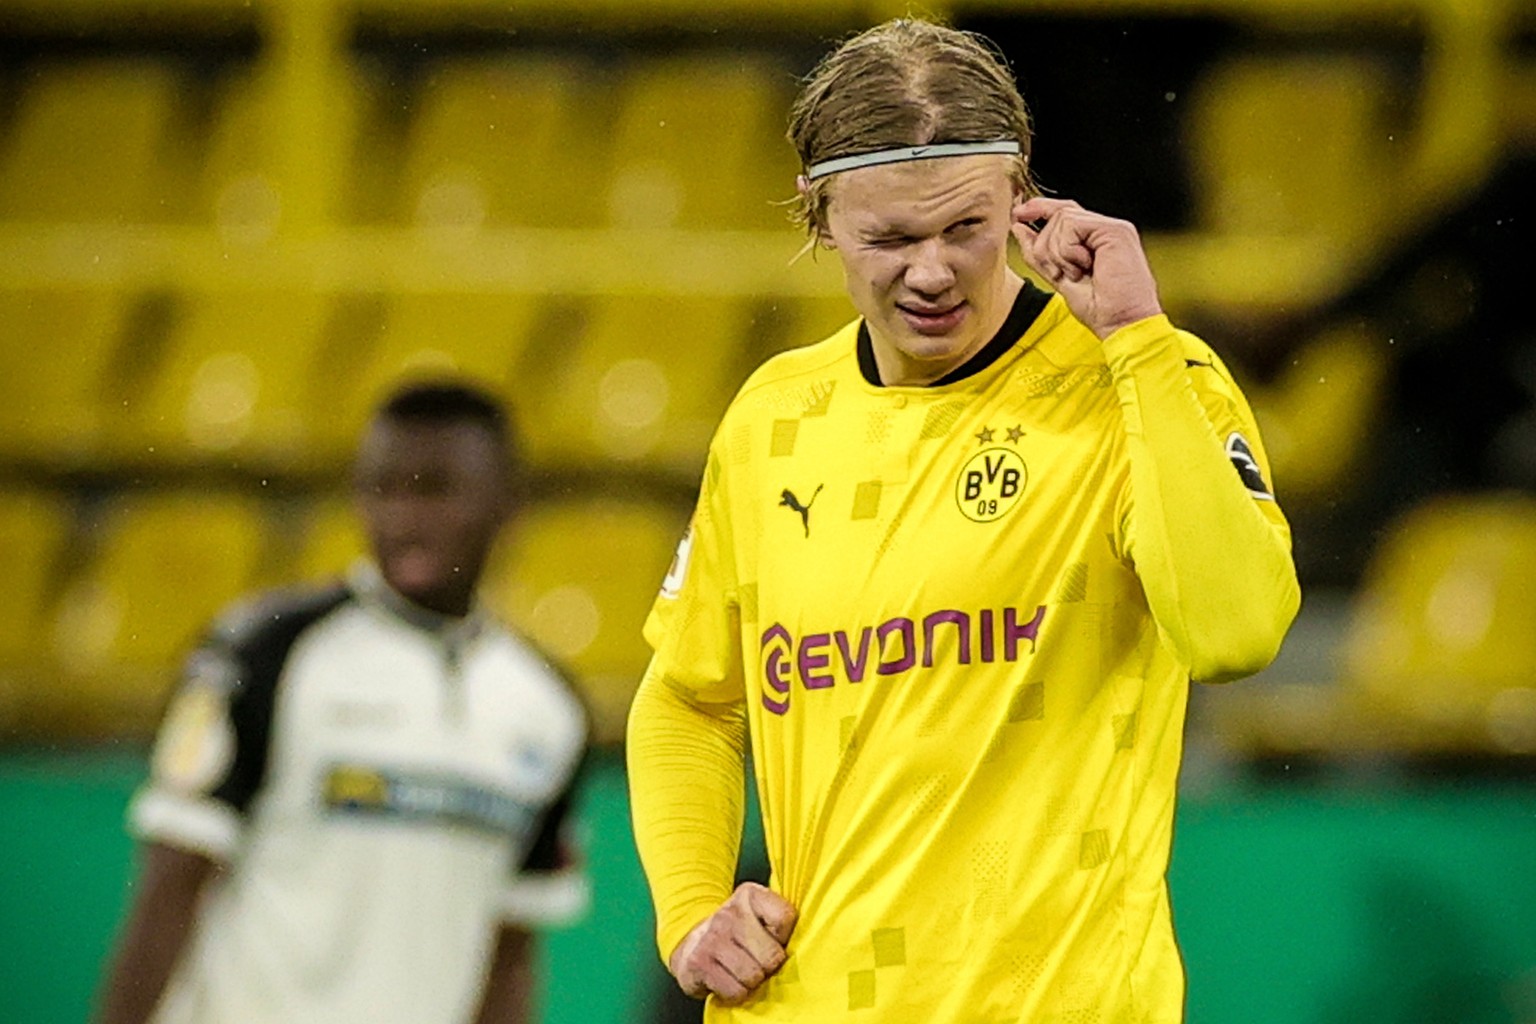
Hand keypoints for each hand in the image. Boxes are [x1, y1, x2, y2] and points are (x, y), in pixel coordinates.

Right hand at [668, 882, 797, 1004]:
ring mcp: (712, 937)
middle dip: (768, 965)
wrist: (691, 940)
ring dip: (751, 981)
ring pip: (754, 976)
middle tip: (756, 960)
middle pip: (772, 956)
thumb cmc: (738, 931)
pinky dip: (735, 992)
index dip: (782, 937)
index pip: (785, 918)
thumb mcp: (759, 912)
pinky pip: (735, 991)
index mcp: (750, 894)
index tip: (770, 937)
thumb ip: (780, 919)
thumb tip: (810, 937)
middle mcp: (729, 913)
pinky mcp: (699, 963)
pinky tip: (728, 978)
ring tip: (742, 969)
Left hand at [1012, 197, 1163, 339]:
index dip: (1039, 210)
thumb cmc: (1099, 308)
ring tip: (1076, 274)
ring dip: (1057, 253)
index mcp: (1096, 238)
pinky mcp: (1114, 230)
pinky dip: (1067, 250)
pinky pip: (1071, 225)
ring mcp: (1111, 228)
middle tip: (1059, 273)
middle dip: (1045, 246)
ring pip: (1061, 219)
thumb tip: (1018, 226)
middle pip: (1058, 214)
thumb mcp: (1058, 277)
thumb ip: (1039, 252)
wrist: (1122, 322)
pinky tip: (1084, 267)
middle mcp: (1105, 229)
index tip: (1017, 215)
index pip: (1063, 212)